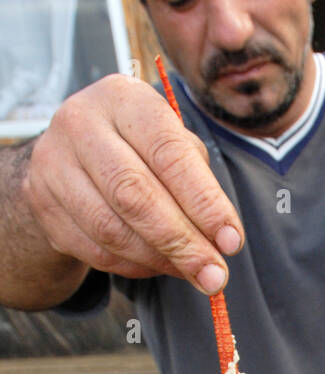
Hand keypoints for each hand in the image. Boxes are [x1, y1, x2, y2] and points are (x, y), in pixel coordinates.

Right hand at [23, 74, 243, 292]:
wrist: (71, 155)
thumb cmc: (138, 147)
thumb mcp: (171, 142)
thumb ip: (199, 183)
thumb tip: (222, 240)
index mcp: (123, 98)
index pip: (168, 153)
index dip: (204, 203)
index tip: (232, 241)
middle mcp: (81, 123)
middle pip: (134, 195)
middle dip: (182, 243)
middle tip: (215, 275)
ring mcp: (54, 164)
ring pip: (111, 230)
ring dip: (160, 261)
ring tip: (192, 273)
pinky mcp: (44, 204)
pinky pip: (95, 250)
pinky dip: (134, 267)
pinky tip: (158, 266)